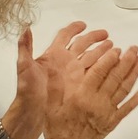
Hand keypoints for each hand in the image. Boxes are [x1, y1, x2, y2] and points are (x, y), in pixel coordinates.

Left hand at [4, 22, 111, 138]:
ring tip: (114, 47)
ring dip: (102, 51)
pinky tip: (112, 65)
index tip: (83, 25)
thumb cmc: (27, 91)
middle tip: (106, 35)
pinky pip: (93, 74)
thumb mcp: (24, 67)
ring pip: (90, 57)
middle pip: (82, 44)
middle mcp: (64, 62)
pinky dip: (103, 68)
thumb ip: (25, 47)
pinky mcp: (79, 85)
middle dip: (94, 38)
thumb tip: (25, 28)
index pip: (64, 36)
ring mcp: (73, 74)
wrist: (33, 113)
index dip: (73, 29)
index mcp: (52, 55)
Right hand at [44, 41, 137, 138]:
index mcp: (81, 97)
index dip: (109, 60)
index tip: (117, 49)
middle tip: (134, 48)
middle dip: (126, 61)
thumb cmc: (57, 128)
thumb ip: (54, 86)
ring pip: (124, 90)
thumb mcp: (50, 105)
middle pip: (115, 78)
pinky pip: (128, 108)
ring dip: (134, 74)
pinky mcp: (113, 121)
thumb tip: (54, 66)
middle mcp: (97, 103)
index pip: (98, 73)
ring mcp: (107, 113)